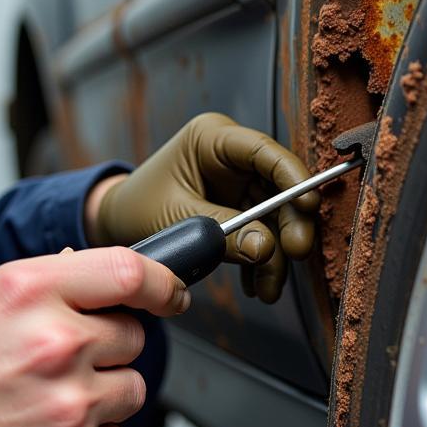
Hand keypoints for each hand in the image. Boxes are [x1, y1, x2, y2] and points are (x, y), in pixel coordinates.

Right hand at [0, 248, 187, 426]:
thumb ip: (35, 276)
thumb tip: (81, 266)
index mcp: (29, 290)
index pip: (128, 271)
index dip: (162, 281)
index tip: (172, 293)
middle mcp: (55, 342)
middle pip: (133, 335)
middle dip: (109, 345)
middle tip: (67, 359)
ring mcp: (67, 403)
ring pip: (132, 388)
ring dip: (104, 393)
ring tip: (51, 399)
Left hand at [89, 113, 317, 302]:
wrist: (119, 224)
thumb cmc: (139, 207)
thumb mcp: (178, 219)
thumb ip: (223, 233)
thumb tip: (268, 249)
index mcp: (211, 138)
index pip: (262, 150)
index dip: (291, 175)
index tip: (308, 204)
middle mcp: (231, 157)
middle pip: (278, 184)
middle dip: (289, 222)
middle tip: (294, 252)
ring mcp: (238, 183)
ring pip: (275, 214)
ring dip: (275, 254)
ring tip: (267, 288)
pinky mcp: (240, 208)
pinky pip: (262, 232)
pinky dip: (261, 261)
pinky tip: (255, 284)